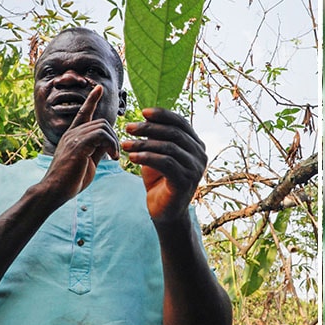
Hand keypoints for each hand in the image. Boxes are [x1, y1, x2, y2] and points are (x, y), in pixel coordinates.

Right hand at [40, 85, 120, 204]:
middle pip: (101, 122)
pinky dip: (111, 145)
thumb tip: (109, 144)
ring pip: (103, 127)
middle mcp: (72, 133)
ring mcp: (73, 138)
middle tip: (115, 154)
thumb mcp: (88, 162)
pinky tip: (113, 157)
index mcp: (72, 136)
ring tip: (114, 157)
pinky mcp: (77, 145)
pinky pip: (101, 135)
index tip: (98, 88)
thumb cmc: (69, 180)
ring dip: (114, 142)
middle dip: (114, 136)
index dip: (91, 100)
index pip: (83, 112)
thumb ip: (97, 150)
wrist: (54, 191)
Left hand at [123, 108, 206, 223]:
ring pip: (168, 147)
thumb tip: (145, 116)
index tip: (143, 112)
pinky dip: (146, 158)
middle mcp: (200, 155)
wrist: (164, 212)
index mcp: (196, 145)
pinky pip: (165, 163)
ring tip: (124, 144)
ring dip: (143, 144)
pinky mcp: (185, 181)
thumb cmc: (160, 181)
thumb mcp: (157, 154)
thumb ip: (156, 138)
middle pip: (174, 133)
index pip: (181, 123)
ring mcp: (195, 169)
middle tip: (128, 127)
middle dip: (148, 128)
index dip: (162, 115)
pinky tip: (131, 157)